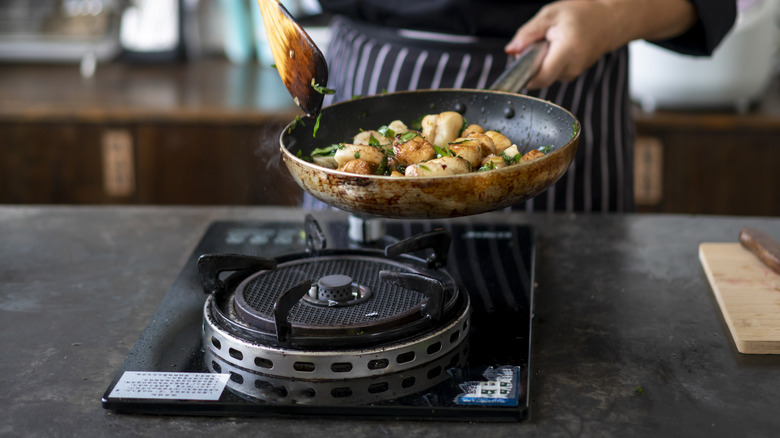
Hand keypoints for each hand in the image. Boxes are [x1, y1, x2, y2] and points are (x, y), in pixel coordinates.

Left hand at [505, 0, 696, 88]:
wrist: (610, 21)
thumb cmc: (582, 14)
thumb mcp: (550, 14)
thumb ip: (528, 33)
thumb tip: (510, 51)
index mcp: (566, 51)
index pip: (540, 77)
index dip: (525, 76)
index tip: (517, 65)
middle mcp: (572, 67)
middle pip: (540, 77)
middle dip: (531, 65)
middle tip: (536, 44)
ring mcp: (574, 73)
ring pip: (546, 75)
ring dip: (541, 62)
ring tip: (550, 43)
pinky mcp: (573, 74)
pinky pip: (554, 73)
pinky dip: (549, 63)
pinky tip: (556, 49)